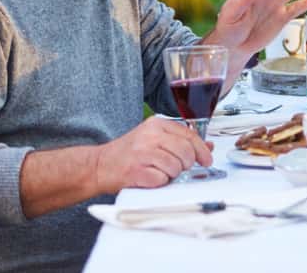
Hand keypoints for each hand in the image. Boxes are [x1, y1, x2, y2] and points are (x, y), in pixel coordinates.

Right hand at [93, 117, 213, 192]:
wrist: (99, 165)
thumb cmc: (128, 153)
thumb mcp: (154, 139)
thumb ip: (180, 140)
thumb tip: (208, 146)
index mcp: (156, 124)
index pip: (189, 135)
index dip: (202, 150)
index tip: (207, 160)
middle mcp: (150, 136)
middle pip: (185, 152)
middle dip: (187, 164)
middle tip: (180, 168)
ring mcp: (142, 153)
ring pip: (176, 167)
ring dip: (172, 174)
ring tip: (160, 171)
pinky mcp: (136, 171)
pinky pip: (162, 180)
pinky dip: (160, 182)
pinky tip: (150, 177)